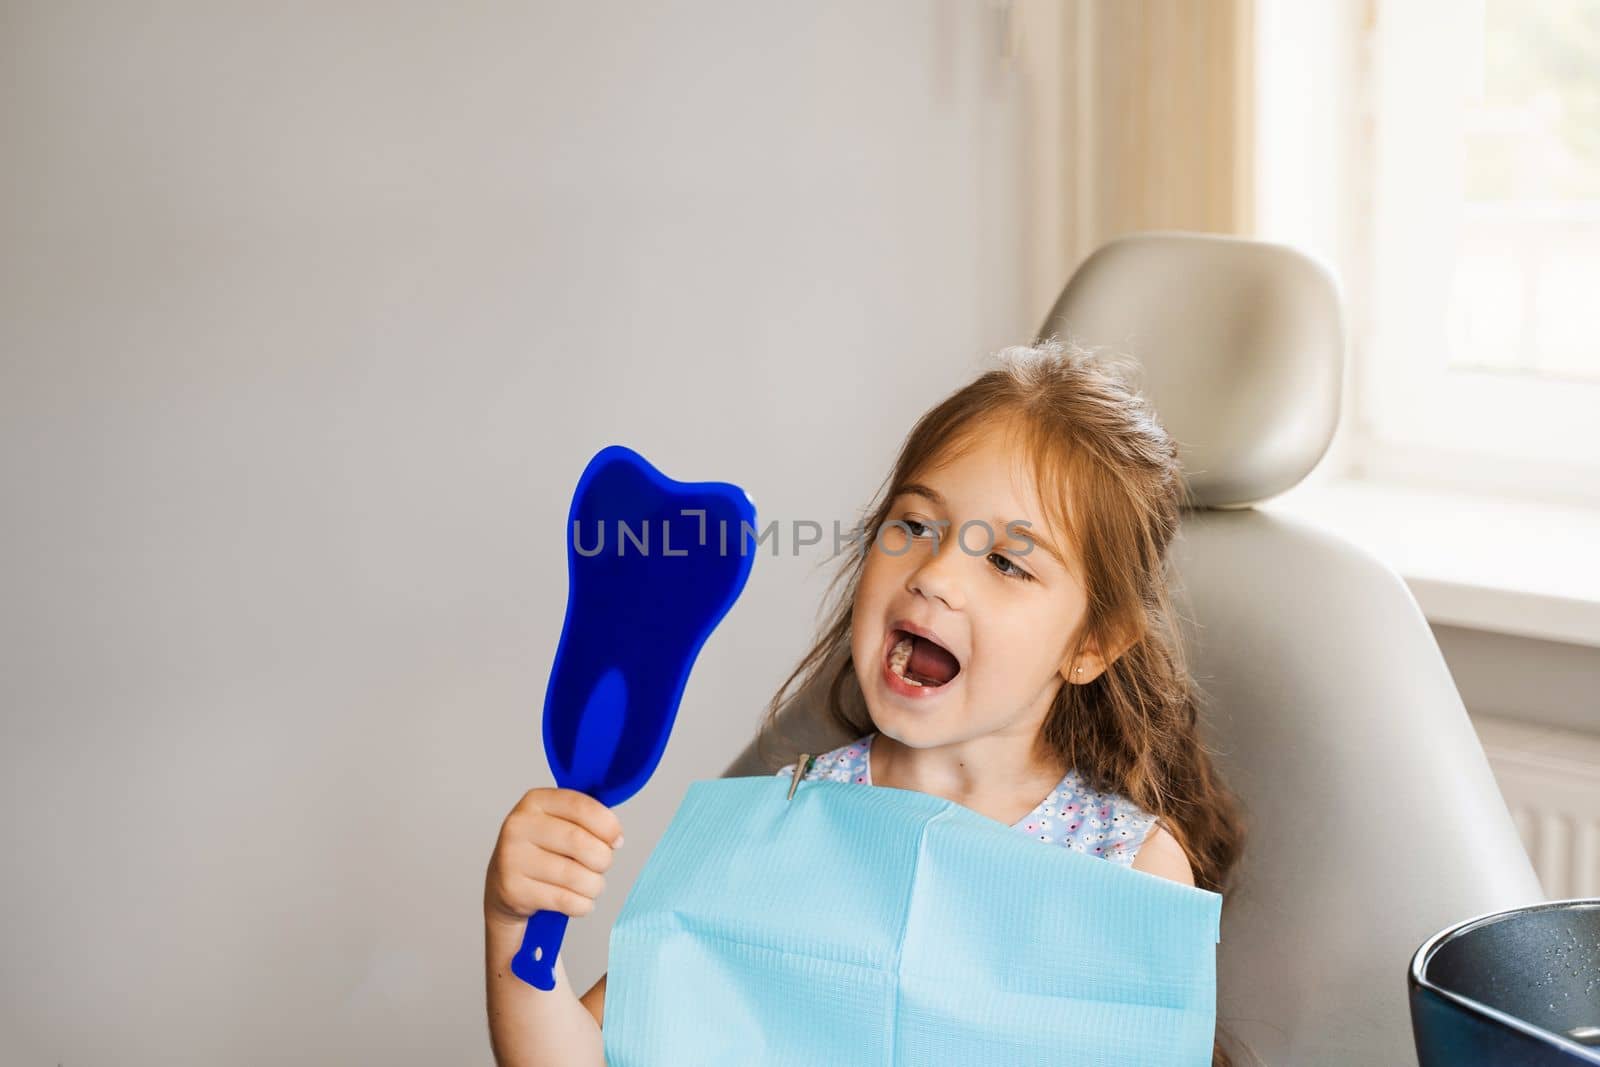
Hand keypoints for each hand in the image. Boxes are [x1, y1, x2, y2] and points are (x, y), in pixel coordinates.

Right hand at [485, 787, 623, 934]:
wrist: (505, 885)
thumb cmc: (543, 849)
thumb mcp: (559, 822)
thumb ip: (587, 819)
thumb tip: (615, 837)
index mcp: (535, 801)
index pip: (580, 806)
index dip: (607, 825)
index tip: (617, 840)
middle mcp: (519, 826)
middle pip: (579, 841)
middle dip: (603, 858)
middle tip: (602, 865)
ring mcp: (512, 858)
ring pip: (575, 875)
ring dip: (594, 885)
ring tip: (591, 885)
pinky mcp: (513, 889)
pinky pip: (564, 900)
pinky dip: (582, 904)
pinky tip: (579, 901)